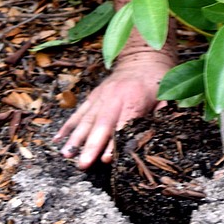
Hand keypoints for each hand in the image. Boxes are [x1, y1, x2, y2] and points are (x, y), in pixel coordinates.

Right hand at [53, 49, 174, 167]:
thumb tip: (162, 130)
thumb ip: (163, 113)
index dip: (114, 143)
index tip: (106, 160)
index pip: (123, 124)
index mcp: (134, 99)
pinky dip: (68, 125)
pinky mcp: (93, 96)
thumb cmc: (156, 82)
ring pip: (86, 119)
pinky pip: (79, 112)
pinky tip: (58, 139)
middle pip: (101, 124)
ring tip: (65, 155)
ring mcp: (101, 96)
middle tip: (81, 164)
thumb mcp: (166, 95)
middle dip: (90, 145)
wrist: (143, 58)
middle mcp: (114, 97)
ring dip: (75, 138)